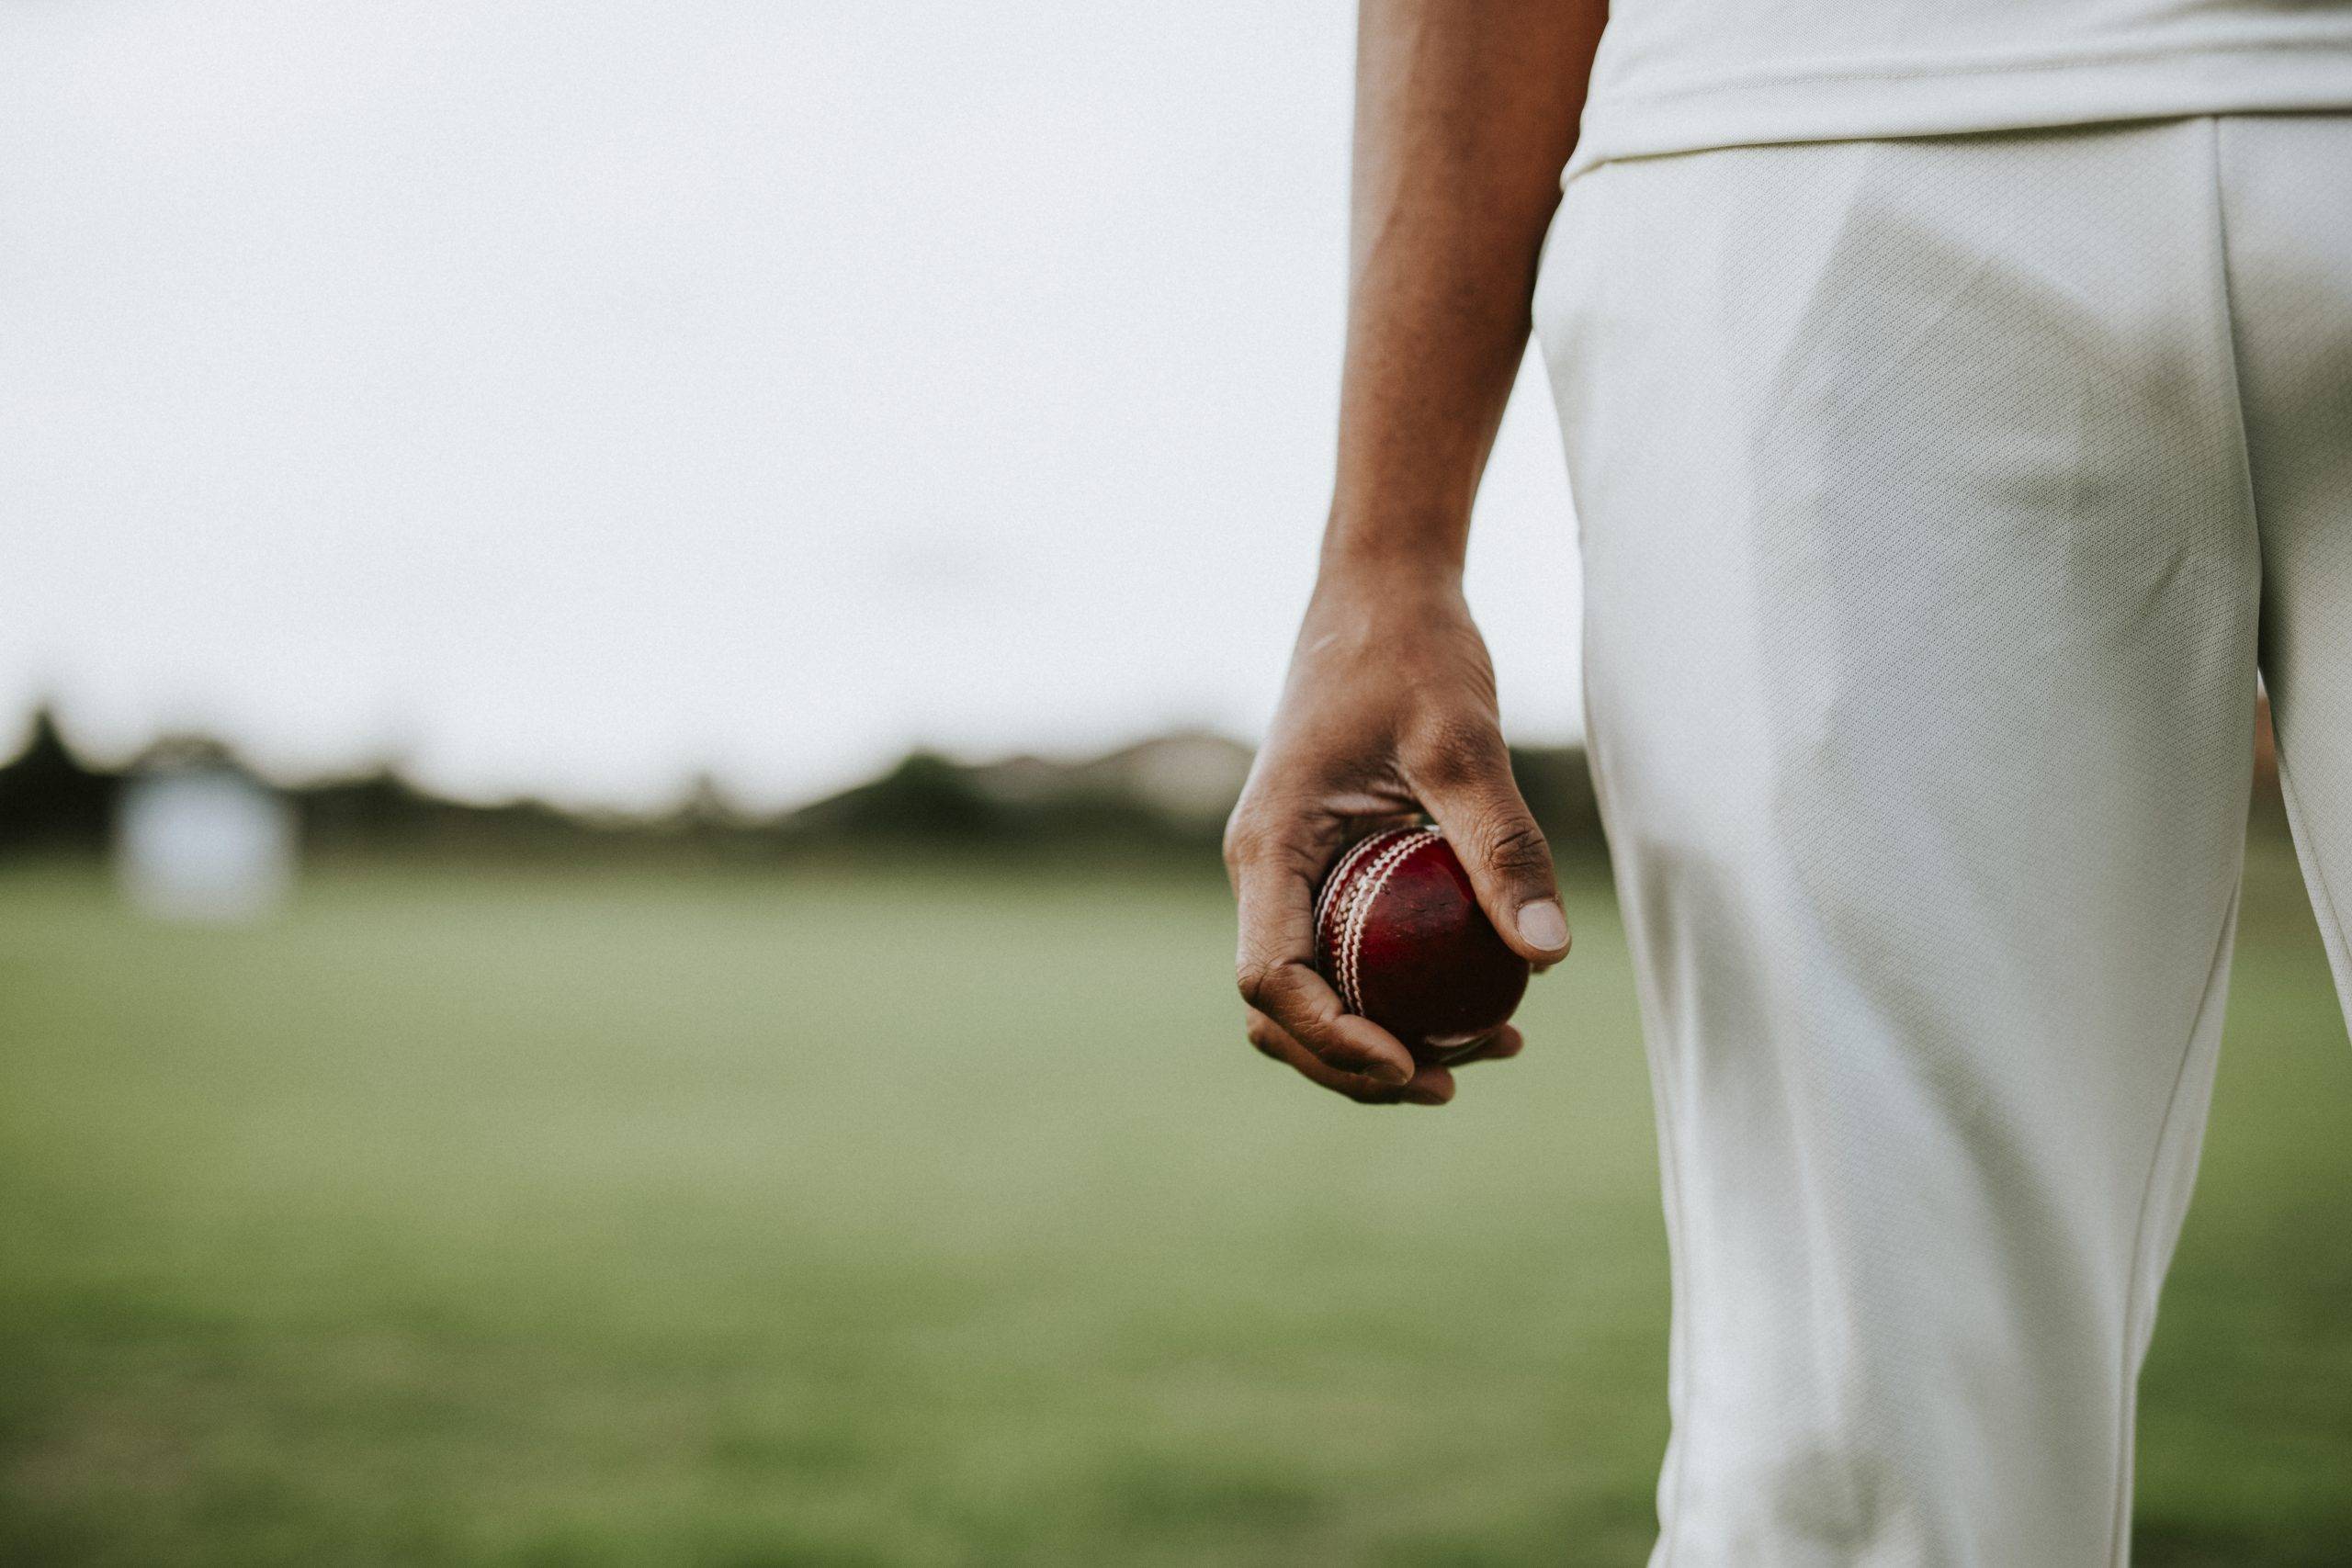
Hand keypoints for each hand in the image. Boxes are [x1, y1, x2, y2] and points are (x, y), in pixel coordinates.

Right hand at [1223, 570, 1568, 1105]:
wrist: (1382, 594)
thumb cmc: (1414, 654)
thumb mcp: (1466, 745)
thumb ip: (1502, 847)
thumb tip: (1547, 958)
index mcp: (1269, 847)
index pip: (1271, 978)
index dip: (1332, 1039)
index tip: (1412, 1062)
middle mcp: (1264, 870)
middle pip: (1280, 1009)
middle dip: (1355, 1063)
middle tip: (1458, 1078)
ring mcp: (1289, 873)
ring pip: (1309, 991)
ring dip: (1378, 1038)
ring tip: (1486, 1048)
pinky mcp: (1324, 867)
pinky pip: (1343, 954)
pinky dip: (1395, 995)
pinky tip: (1481, 998)